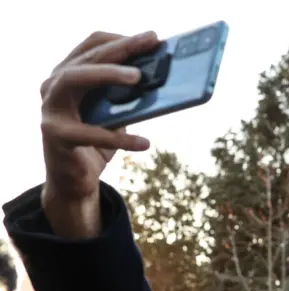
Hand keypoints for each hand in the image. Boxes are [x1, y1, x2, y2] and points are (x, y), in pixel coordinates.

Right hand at [40, 30, 158, 237]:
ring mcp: (50, 108)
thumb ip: (128, 97)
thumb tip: (163, 80)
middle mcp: (54, 85)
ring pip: (74, 79)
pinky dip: (119, 138)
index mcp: (69, 75)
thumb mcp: (116, 115)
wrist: (76, 181)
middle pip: (86, 57)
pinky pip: (89, 132)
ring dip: (107, 74)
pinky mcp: (55, 135)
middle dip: (121, 48)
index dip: (121, 39)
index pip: (92, 46)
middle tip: (151, 43)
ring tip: (139, 77)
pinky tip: (145, 142)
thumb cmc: (98, 142)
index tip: (152, 37)